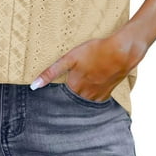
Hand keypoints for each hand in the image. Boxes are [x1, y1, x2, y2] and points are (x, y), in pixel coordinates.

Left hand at [29, 31, 148, 100]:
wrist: (121, 52)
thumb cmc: (95, 51)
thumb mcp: (70, 58)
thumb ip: (52, 72)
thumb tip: (34, 86)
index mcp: (74, 86)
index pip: (60, 98)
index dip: (54, 98)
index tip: (48, 103)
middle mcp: (85, 94)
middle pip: (72, 102)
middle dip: (66, 103)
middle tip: (59, 104)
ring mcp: (98, 95)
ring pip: (85, 103)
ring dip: (79, 102)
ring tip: (75, 97)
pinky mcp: (108, 92)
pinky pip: (97, 101)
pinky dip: (92, 100)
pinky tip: (90, 94)